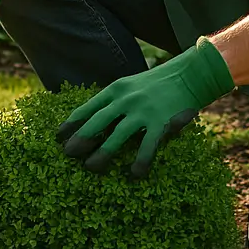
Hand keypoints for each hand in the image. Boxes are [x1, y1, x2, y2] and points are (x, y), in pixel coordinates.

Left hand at [57, 37, 235, 177]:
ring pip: (115, 137)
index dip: (71, 124)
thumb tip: (94, 121)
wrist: (190, 74)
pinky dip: (139, 163)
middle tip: (67, 155)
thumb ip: (114, 101)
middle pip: (96, 123)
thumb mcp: (131, 85)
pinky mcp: (160, 123)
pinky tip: (133, 175)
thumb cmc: (158, 82)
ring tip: (91, 167)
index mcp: (116, 89)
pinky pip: (146, 147)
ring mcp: (142, 112)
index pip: (87, 108)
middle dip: (79, 140)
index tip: (58, 137)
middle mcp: (125, 100)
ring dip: (101, 154)